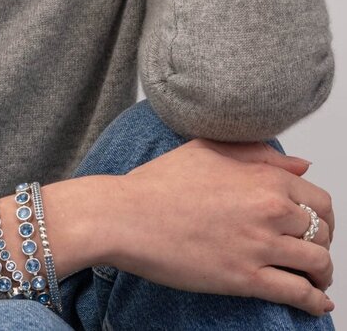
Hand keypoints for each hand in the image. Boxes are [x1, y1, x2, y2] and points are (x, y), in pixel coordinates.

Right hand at [109, 138, 334, 315]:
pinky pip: (299, 294)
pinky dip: (315, 301)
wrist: (126, 216)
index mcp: (261, 176)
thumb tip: (301, 164)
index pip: (318, 199)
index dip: (321, 215)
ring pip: (318, 263)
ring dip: (321, 273)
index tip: (313, 223)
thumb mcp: (206, 149)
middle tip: (309, 249)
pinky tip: (315, 302)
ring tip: (313, 278)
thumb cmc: (158, 183)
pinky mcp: (245, 279)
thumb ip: (256, 153)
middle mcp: (269, 209)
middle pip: (324, 232)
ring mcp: (259, 245)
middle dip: (323, 242)